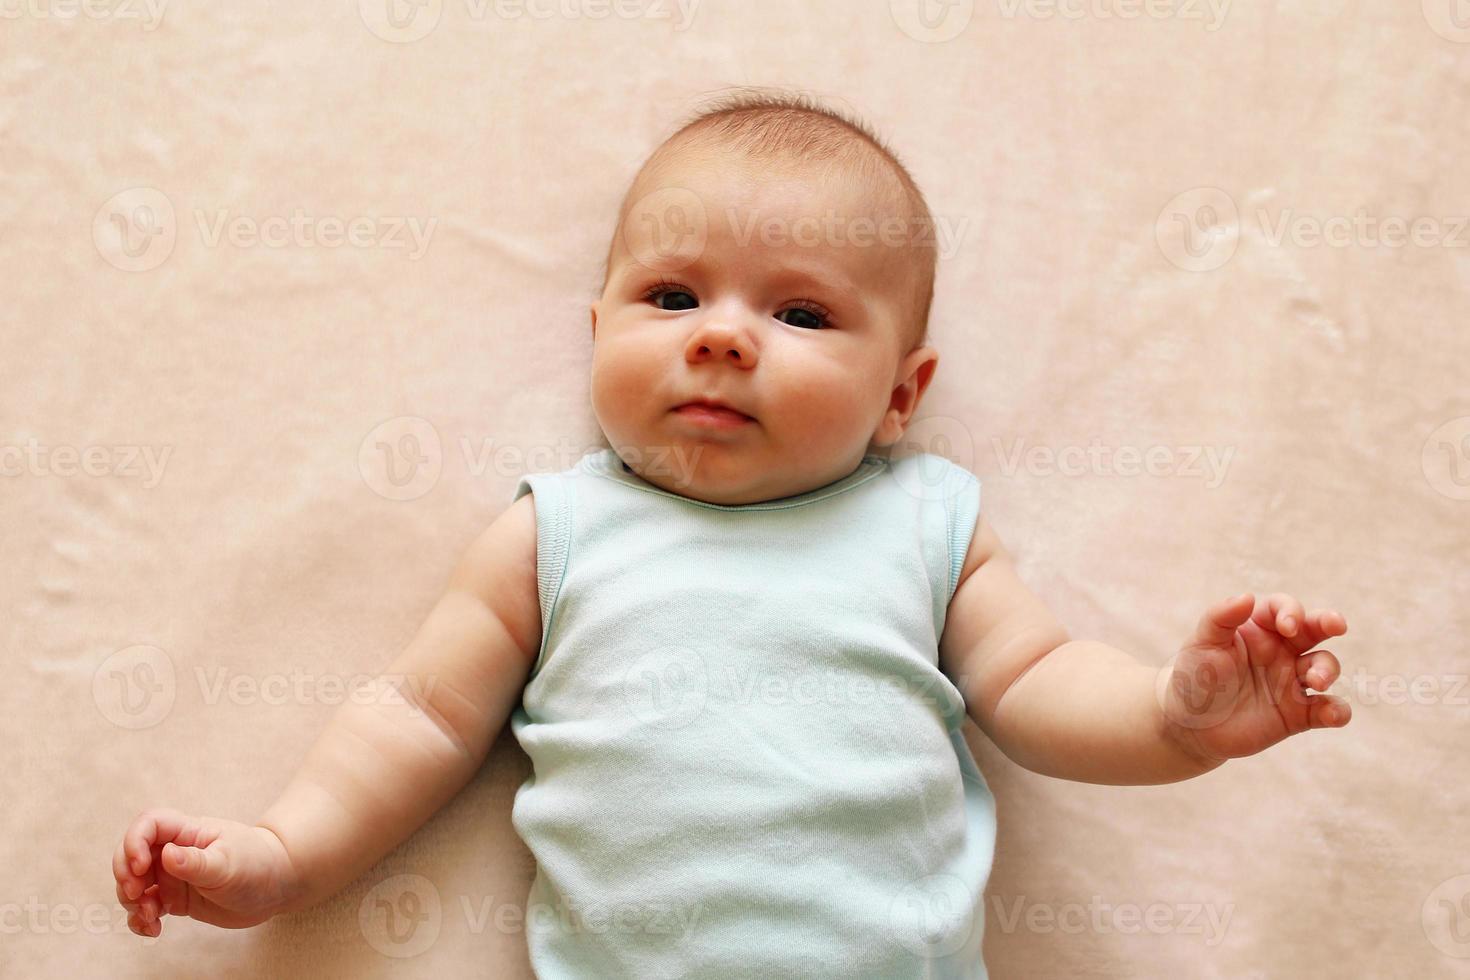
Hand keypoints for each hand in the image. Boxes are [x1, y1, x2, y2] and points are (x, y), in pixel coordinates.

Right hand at [113, 807, 301, 937]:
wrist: (276, 885)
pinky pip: (145, 907)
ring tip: (150, 918)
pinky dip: (140, 920)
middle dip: (125, 876)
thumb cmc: (258, 864)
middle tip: (139, 896)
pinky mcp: (174, 898)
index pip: (148, 825)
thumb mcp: (229, 864)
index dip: (134, 842)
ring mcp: (172, 875)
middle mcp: (175, 851)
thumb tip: (166, 854)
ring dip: (131, 902)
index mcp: (188, 832)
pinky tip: (152, 930)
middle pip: (130, 855)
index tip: (140, 868)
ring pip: (133, 884)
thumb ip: (197, 862)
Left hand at [1158, 592, 1350, 765]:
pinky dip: (1337, 711)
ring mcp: (1291, 681)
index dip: (1291, 611)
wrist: (1190, 726)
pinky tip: (1333, 714)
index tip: (1287, 626)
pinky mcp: (1298, 713)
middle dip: (1328, 622)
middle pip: (1314, 629)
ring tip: (1316, 681)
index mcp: (1257, 629)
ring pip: (1325, 666)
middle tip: (1337, 625)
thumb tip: (1247, 596)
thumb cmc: (1195, 676)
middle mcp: (1280, 650)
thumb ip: (1221, 617)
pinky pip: (1327, 709)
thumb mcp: (1201, 644)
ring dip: (1327, 669)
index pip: (1282, 608)